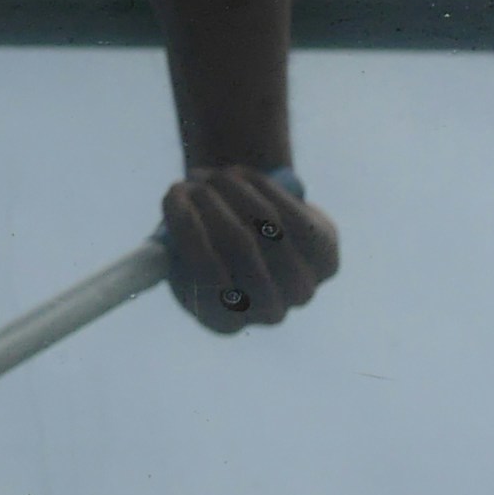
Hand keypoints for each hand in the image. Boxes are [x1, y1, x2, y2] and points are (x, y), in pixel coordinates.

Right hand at [160, 167, 338, 336]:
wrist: (253, 243)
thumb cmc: (203, 244)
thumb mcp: (174, 248)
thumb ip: (167, 243)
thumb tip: (174, 219)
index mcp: (223, 321)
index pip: (206, 279)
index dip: (189, 231)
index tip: (171, 194)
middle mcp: (266, 313)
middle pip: (239, 245)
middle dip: (212, 200)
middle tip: (192, 176)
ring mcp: (300, 291)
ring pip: (268, 225)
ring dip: (235, 189)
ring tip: (213, 174)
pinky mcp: (326, 262)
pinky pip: (294, 217)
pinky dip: (265, 190)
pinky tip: (241, 175)